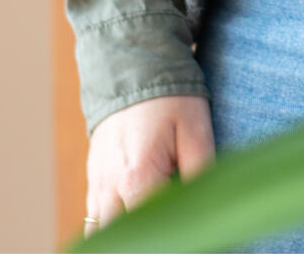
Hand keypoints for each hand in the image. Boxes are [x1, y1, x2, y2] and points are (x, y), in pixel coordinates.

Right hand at [85, 95, 214, 236]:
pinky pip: (97, 215)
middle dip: (146, 236)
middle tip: (172, 228)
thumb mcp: (196, 130)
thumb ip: (201, 172)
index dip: (174, 236)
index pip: (152, 232)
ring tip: (156, 222)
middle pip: (123, 237)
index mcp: (138, 179)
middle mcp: (110, 188)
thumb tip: (209, 206)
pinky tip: (138, 213)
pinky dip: (115, 221)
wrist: (136, 66)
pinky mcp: (94, 177)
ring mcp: (97, 184)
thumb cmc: (172, 98)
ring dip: (127, 230)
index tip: (190, 231)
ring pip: (104, 230)